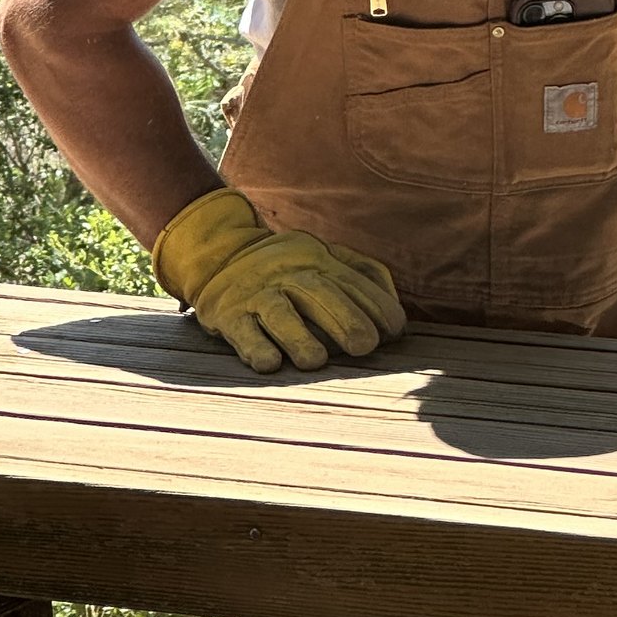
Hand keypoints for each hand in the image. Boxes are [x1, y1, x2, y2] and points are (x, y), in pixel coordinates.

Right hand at [152, 188, 406, 373]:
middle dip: (344, 319)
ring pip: (279, 313)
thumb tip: (396, 308)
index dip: (376, 305)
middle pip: (318, 292)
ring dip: (299, 338)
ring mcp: (256, 293)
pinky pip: (241, 332)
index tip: (395, 331)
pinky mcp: (227, 314)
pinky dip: (255, 348)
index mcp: (317, 259)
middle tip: (366, 346)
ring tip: (317, 361)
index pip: (351, 281)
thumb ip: (365, 273)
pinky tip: (271, 363)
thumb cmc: (291, 268)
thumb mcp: (327, 257)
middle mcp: (287, 273)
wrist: (219, 254)